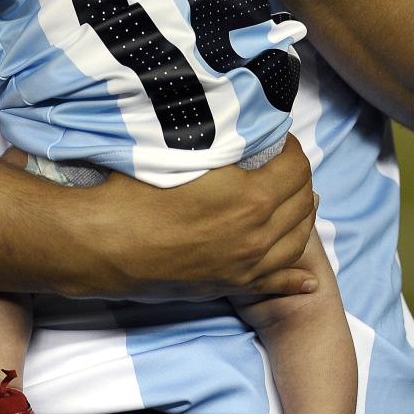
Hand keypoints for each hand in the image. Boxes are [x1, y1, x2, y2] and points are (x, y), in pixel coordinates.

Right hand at [85, 135, 315, 298]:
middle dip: (299, 178)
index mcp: (249, 199)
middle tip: (283, 162)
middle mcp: (256, 236)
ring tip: (300, 200)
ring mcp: (246, 266)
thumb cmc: (136, 193)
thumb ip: (219, 145)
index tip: (276, 137)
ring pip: (296, 242)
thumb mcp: (182, 156)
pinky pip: (276, 282)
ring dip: (303, 217)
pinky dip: (296, 277)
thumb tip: (237, 128)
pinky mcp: (231, 285)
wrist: (105, 244)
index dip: (290, 148)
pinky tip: (307, 276)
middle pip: (301, 203)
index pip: (295, 167)